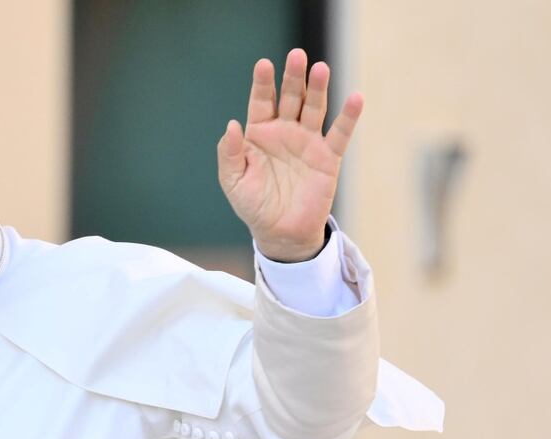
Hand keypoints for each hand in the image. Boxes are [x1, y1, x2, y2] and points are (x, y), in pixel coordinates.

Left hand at [218, 48, 363, 261]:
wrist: (280, 233)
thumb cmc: (254, 205)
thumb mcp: (233, 181)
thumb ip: (230, 153)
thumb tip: (231, 125)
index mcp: (260, 134)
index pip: (261, 102)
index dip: (263, 83)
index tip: (264, 64)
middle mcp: (285, 132)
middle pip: (291, 98)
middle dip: (293, 77)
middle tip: (296, 56)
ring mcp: (308, 142)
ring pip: (315, 109)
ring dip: (318, 89)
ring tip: (320, 68)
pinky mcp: (328, 157)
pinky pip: (340, 134)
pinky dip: (348, 117)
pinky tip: (355, 98)